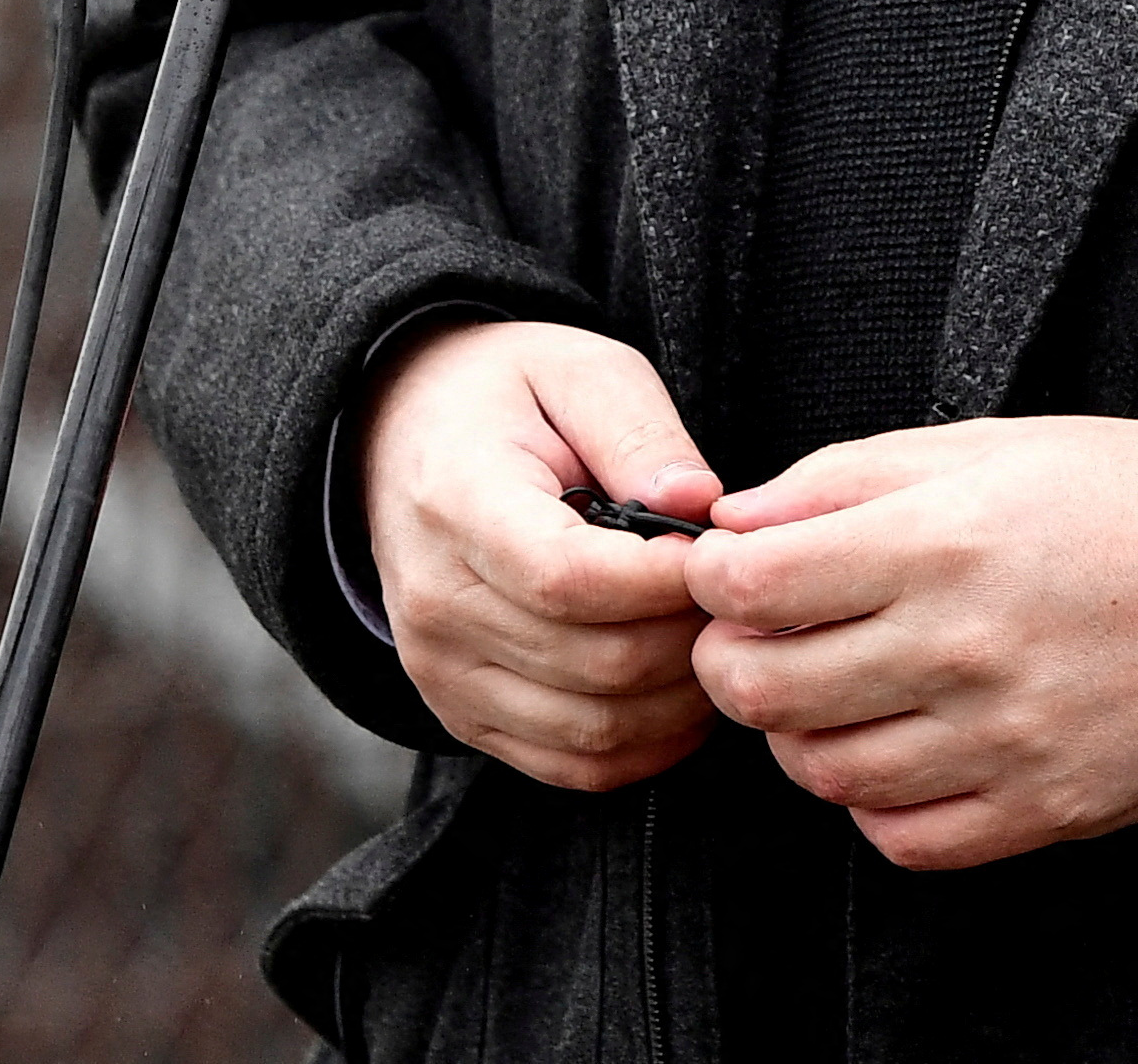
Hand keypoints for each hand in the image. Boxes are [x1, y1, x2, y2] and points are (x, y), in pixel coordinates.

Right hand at [356, 319, 722, 790]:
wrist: (403, 438)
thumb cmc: (507, 398)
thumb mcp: (577, 369)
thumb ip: (640, 431)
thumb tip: (700, 504)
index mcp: (456, 500)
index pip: (570, 579)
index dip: (665, 582)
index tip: (720, 553)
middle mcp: (434, 601)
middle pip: (597, 663)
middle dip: (690, 637)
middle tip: (734, 596)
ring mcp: (440, 670)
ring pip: (595, 728)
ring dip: (681, 698)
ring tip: (713, 636)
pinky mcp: (459, 713)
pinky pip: (572, 767)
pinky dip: (646, 745)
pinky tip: (679, 692)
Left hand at [684, 416, 1137, 869]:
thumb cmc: (1115, 496)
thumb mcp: (977, 447)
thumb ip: (841, 479)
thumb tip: (731, 522)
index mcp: (938, 541)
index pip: (751, 583)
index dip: (709, 578)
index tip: (722, 571)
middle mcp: (962, 646)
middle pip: (764, 688)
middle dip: (729, 660)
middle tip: (751, 639)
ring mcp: (1005, 739)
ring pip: (825, 773)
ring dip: (799, 735)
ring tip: (827, 693)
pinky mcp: (1047, 808)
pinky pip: (905, 839)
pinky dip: (875, 804)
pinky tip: (895, 751)